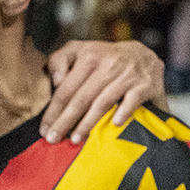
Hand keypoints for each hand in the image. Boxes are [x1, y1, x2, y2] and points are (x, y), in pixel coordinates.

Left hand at [42, 41, 167, 143]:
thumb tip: (56, 81)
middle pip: (81, 97)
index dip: (53, 110)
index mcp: (89, 55)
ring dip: (88, 122)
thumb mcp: (79, 50)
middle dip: (65, 120)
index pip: (66, 88)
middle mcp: (108, 63)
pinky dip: (123, 111)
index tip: (44, 129)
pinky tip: (115, 124)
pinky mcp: (145, 84)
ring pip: (103, 101)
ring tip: (75, 139)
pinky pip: (132, 100)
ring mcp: (127, 74)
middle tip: (54, 139)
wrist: (143, 55)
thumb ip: (60, 60)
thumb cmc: (104, 59)